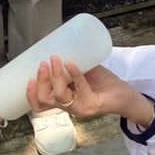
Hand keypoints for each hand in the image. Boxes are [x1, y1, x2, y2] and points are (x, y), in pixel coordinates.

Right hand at [26, 57, 152, 125]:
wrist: (126, 95)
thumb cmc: (103, 83)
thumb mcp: (82, 72)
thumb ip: (69, 65)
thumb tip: (56, 46)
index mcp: (64, 101)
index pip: (40, 105)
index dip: (30, 94)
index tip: (28, 78)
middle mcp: (70, 108)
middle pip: (46, 101)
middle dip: (42, 81)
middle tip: (43, 63)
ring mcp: (81, 108)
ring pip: (61, 96)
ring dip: (56, 76)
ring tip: (56, 59)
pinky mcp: (93, 106)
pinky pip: (81, 90)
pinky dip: (75, 75)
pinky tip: (71, 64)